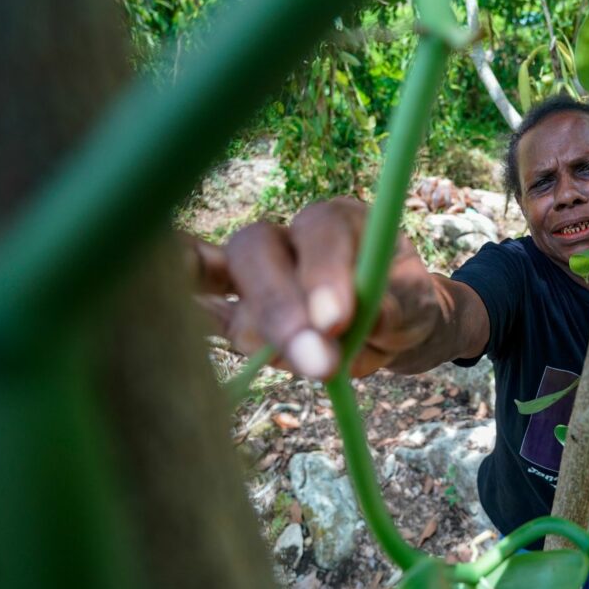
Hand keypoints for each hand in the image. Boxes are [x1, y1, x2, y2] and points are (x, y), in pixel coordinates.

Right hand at [187, 198, 439, 379]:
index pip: (320, 232)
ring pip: (227, 286)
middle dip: (279, 306)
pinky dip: (186, 312)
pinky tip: (168, 318)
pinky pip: (203, 306)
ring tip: (316, 368)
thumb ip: (397, 308)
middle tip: (316, 362)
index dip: (323, 273)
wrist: (395, 326)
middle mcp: (287, 236)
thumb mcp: (419, 306)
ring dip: (263, 335)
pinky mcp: (236, 309)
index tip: (336, 321)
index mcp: (337, 219)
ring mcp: (253, 272)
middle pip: (254, 248)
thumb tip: (371, 319)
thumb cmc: (406, 305)